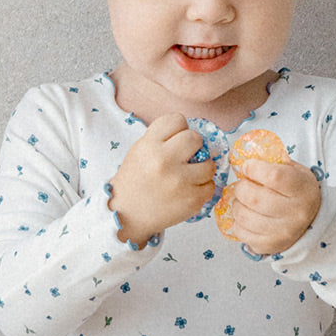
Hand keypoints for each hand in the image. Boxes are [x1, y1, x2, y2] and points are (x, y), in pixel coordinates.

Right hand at [109, 115, 215, 247]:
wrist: (125, 215)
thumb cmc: (134, 181)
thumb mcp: (139, 150)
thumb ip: (163, 138)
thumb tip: (193, 134)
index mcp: (149, 145)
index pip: (177, 119)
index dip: (178, 129)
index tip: (174, 140)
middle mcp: (164, 161)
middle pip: (195, 138)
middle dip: (193, 146)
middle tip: (185, 157)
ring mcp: (180, 181)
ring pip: (209, 164)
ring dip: (202, 168)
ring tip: (189, 175)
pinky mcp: (192, 200)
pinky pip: (211, 186)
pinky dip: (203, 187)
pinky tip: (189, 190)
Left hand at [219, 159, 320, 255]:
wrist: (313, 220)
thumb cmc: (298, 191)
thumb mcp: (295, 171)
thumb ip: (274, 163)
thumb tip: (243, 159)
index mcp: (302, 189)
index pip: (273, 177)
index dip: (254, 169)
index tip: (248, 166)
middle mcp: (295, 213)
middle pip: (254, 198)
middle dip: (241, 188)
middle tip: (243, 185)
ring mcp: (283, 232)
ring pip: (244, 216)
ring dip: (237, 205)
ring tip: (242, 201)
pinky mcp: (271, 246)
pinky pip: (242, 233)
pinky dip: (238, 223)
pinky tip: (245, 216)